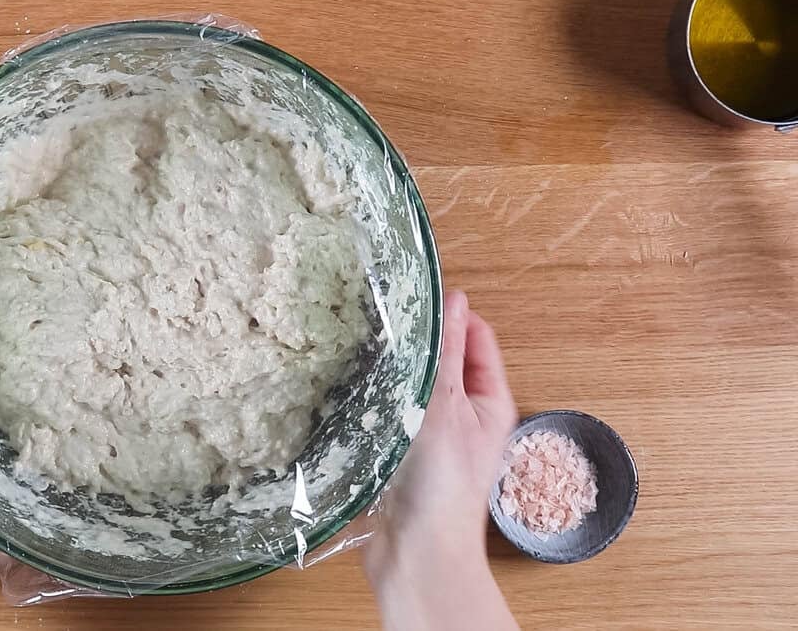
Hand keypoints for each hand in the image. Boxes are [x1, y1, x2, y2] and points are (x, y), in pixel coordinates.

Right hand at [364, 290, 518, 630]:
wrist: (416, 552)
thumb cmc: (442, 485)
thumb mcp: (447, 405)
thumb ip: (447, 353)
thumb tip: (455, 300)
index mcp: (490, 400)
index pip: (477, 338)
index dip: (452, 314)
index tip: (417, 294)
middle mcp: (464, 415)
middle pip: (442, 359)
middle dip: (418, 340)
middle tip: (384, 317)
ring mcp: (432, 434)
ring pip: (412, 384)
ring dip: (393, 370)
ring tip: (365, 348)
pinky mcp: (401, 451)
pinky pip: (390, 410)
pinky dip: (377, 397)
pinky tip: (354, 387)